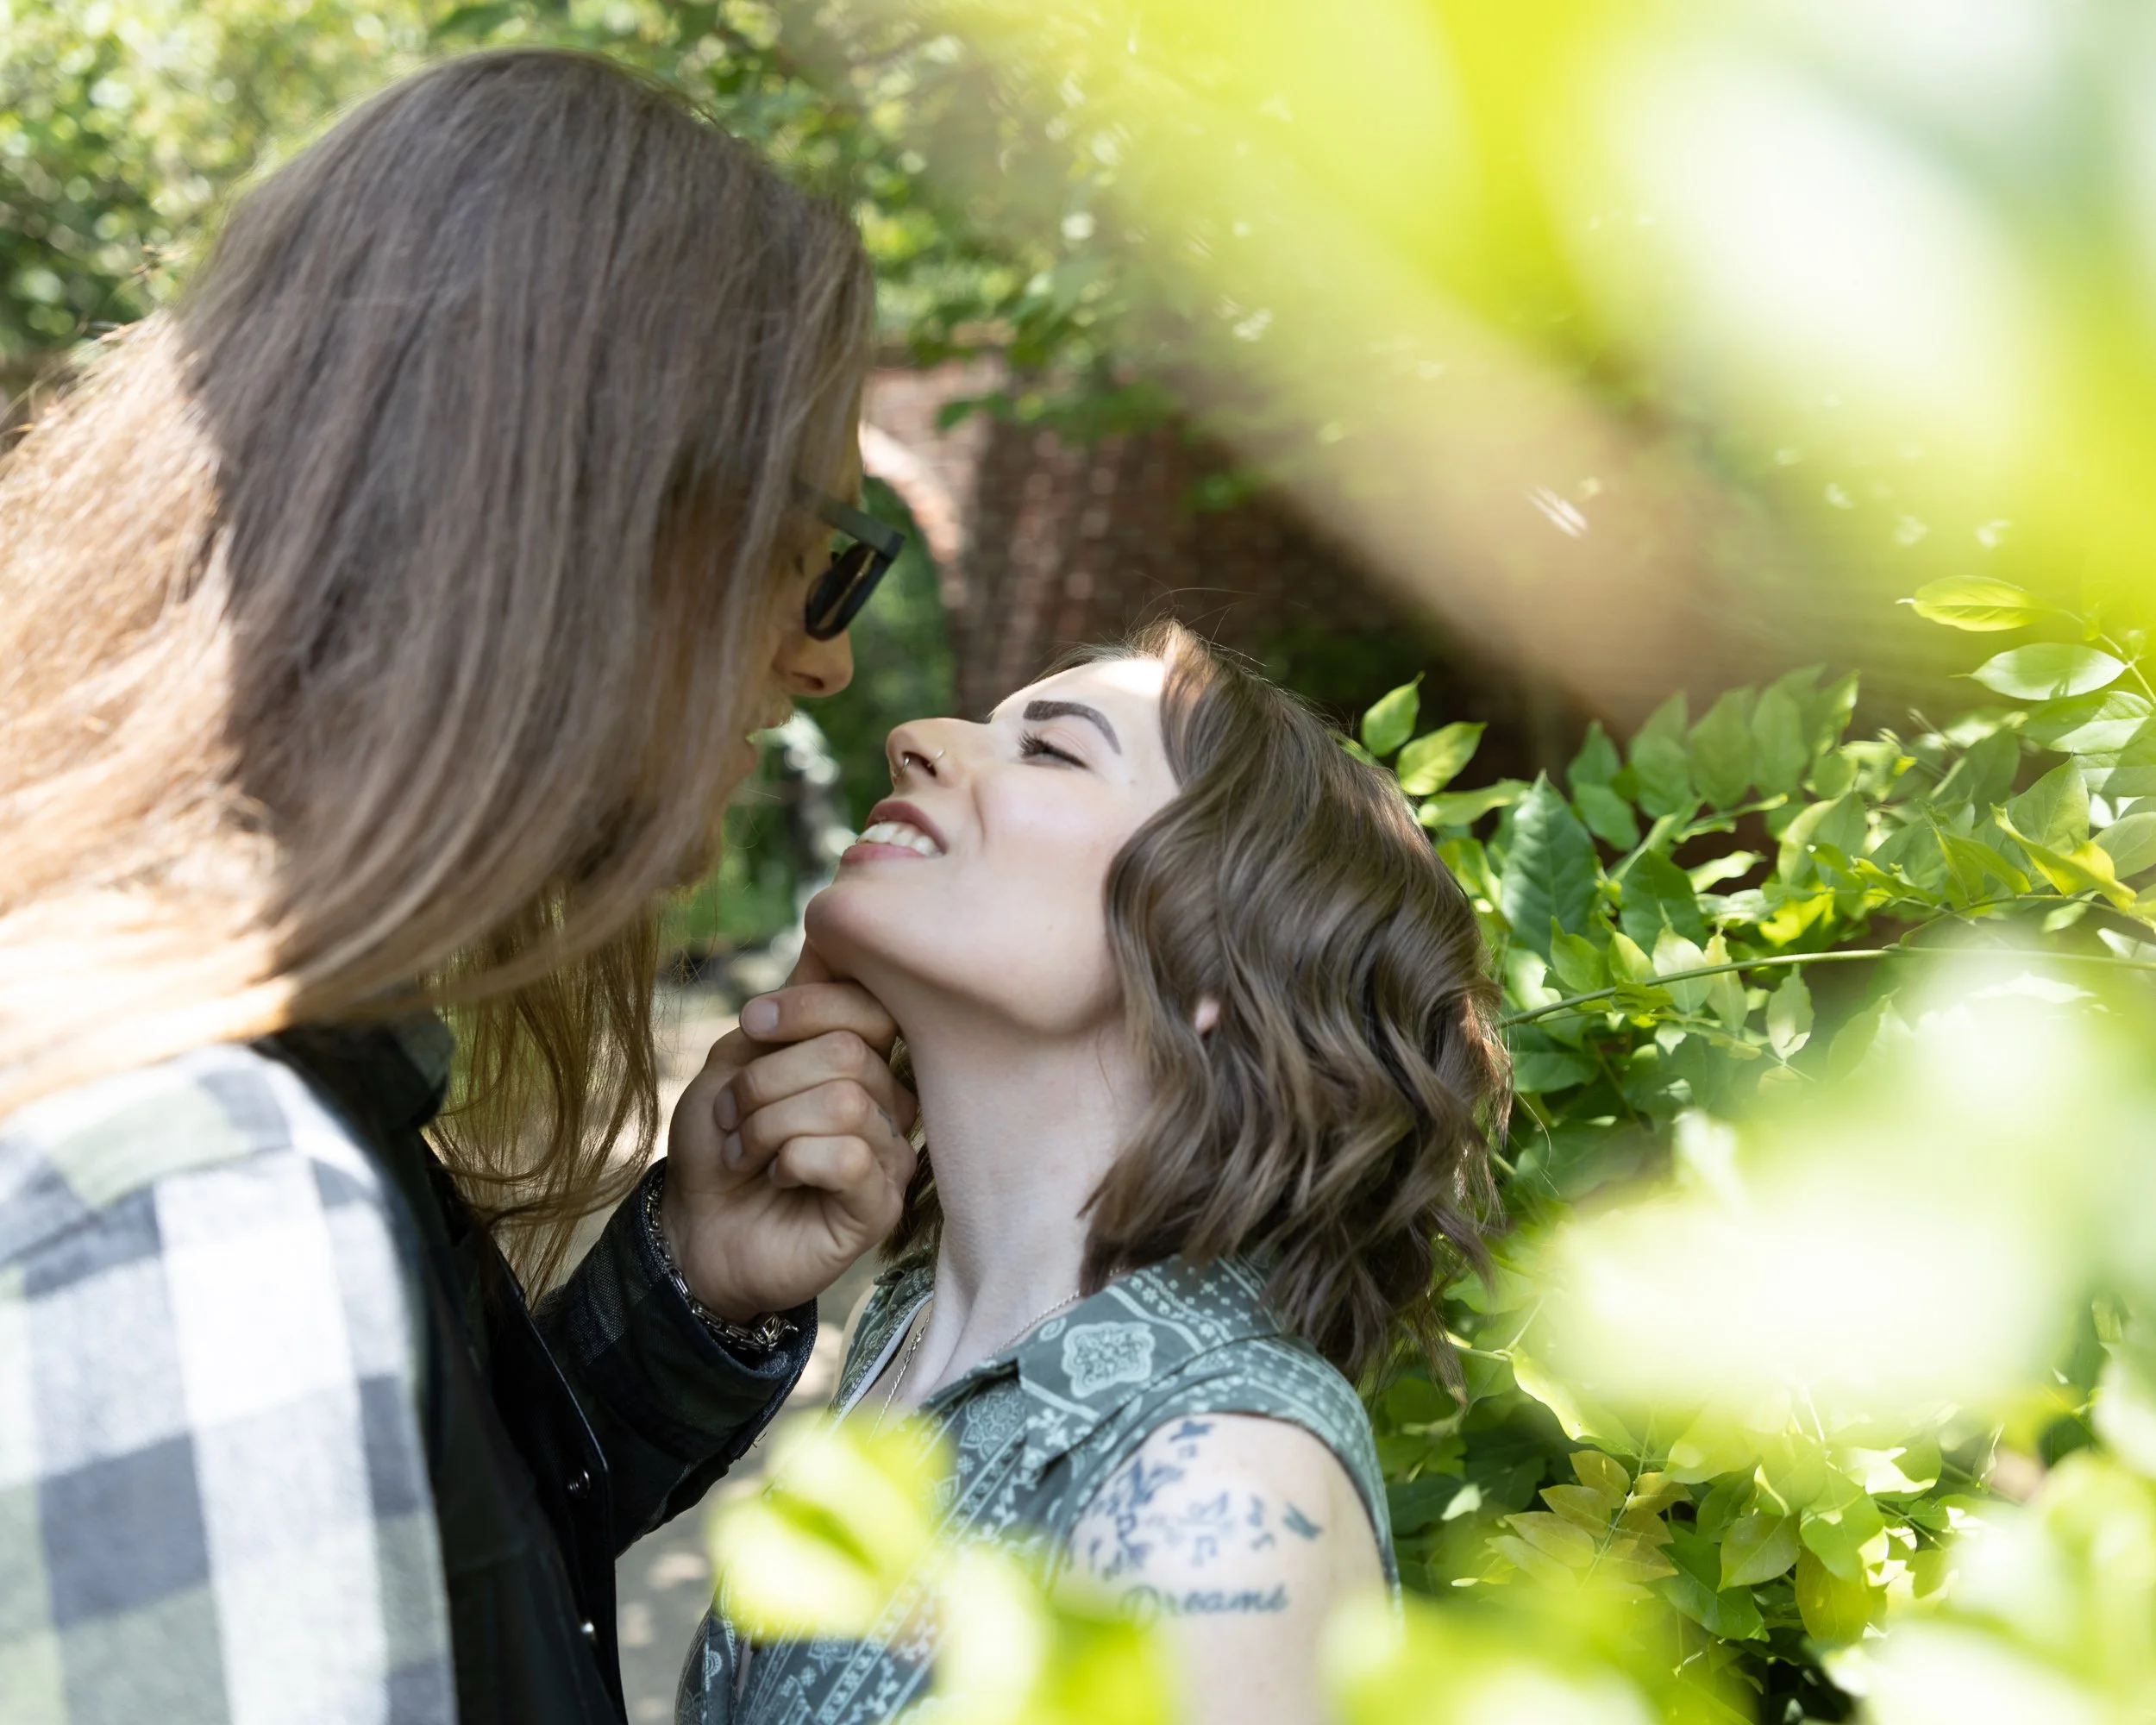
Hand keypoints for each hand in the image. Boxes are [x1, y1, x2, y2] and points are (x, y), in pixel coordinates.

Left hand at [661, 940, 918, 1321]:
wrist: (692, 1226)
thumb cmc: (719, 1141)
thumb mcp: (739, 1057)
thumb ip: (790, 1002)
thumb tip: (831, 931)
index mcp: (864, 1057)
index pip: (869, 1002)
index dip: (806, 1005)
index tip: (751, 1026)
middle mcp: (889, 1100)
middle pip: (850, 1052)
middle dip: (768, 1080)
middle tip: (734, 1115)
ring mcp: (891, 1154)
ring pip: (845, 1103)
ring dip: (769, 1125)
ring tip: (747, 1151)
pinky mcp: (881, 1206)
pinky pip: (850, 1158)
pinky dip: (793, 1161)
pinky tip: (778, 1179)